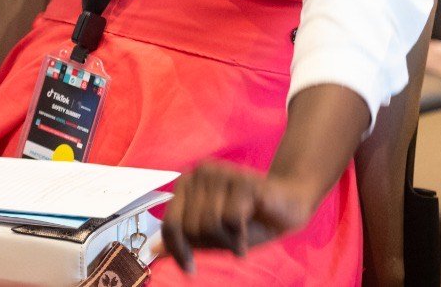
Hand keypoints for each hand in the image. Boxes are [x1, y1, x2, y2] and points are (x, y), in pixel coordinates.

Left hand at [160, 162, 317, 273]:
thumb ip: (185, 238)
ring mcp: (221, 173)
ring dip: (228, 241)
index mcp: (187, 184)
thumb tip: (153, 250)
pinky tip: (249, 232)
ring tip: (240, 235)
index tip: (190, 268)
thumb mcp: (212, 235)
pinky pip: (231, 219)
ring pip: (209, 224)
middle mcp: (200, 173)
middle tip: (230, 239)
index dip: (178, 251)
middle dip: (212, 244)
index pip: (170, 224)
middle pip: (190, 227)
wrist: (288, 206)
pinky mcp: (242, 180)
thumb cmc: (249, 220)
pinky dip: (241, 235)